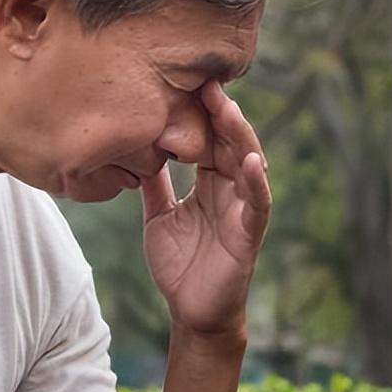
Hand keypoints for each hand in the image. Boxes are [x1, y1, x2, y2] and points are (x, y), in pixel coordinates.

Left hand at [138, 80, 271, 335]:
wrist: (190, 310)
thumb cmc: (178, 263)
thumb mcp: (158, 215)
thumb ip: (153, 184)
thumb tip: (134, 149)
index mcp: (209, 184)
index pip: (207, 140)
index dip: (199, 114)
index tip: (183, 82)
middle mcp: (229, 190)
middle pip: (229, 143)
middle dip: (219, 113)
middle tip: (205, 81)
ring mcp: (243, 210)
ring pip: (247, 164)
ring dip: (239, 136)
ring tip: (228, 109)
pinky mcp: (250, 234)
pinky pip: (258, 203)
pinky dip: (256, 182)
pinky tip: (251, 162)